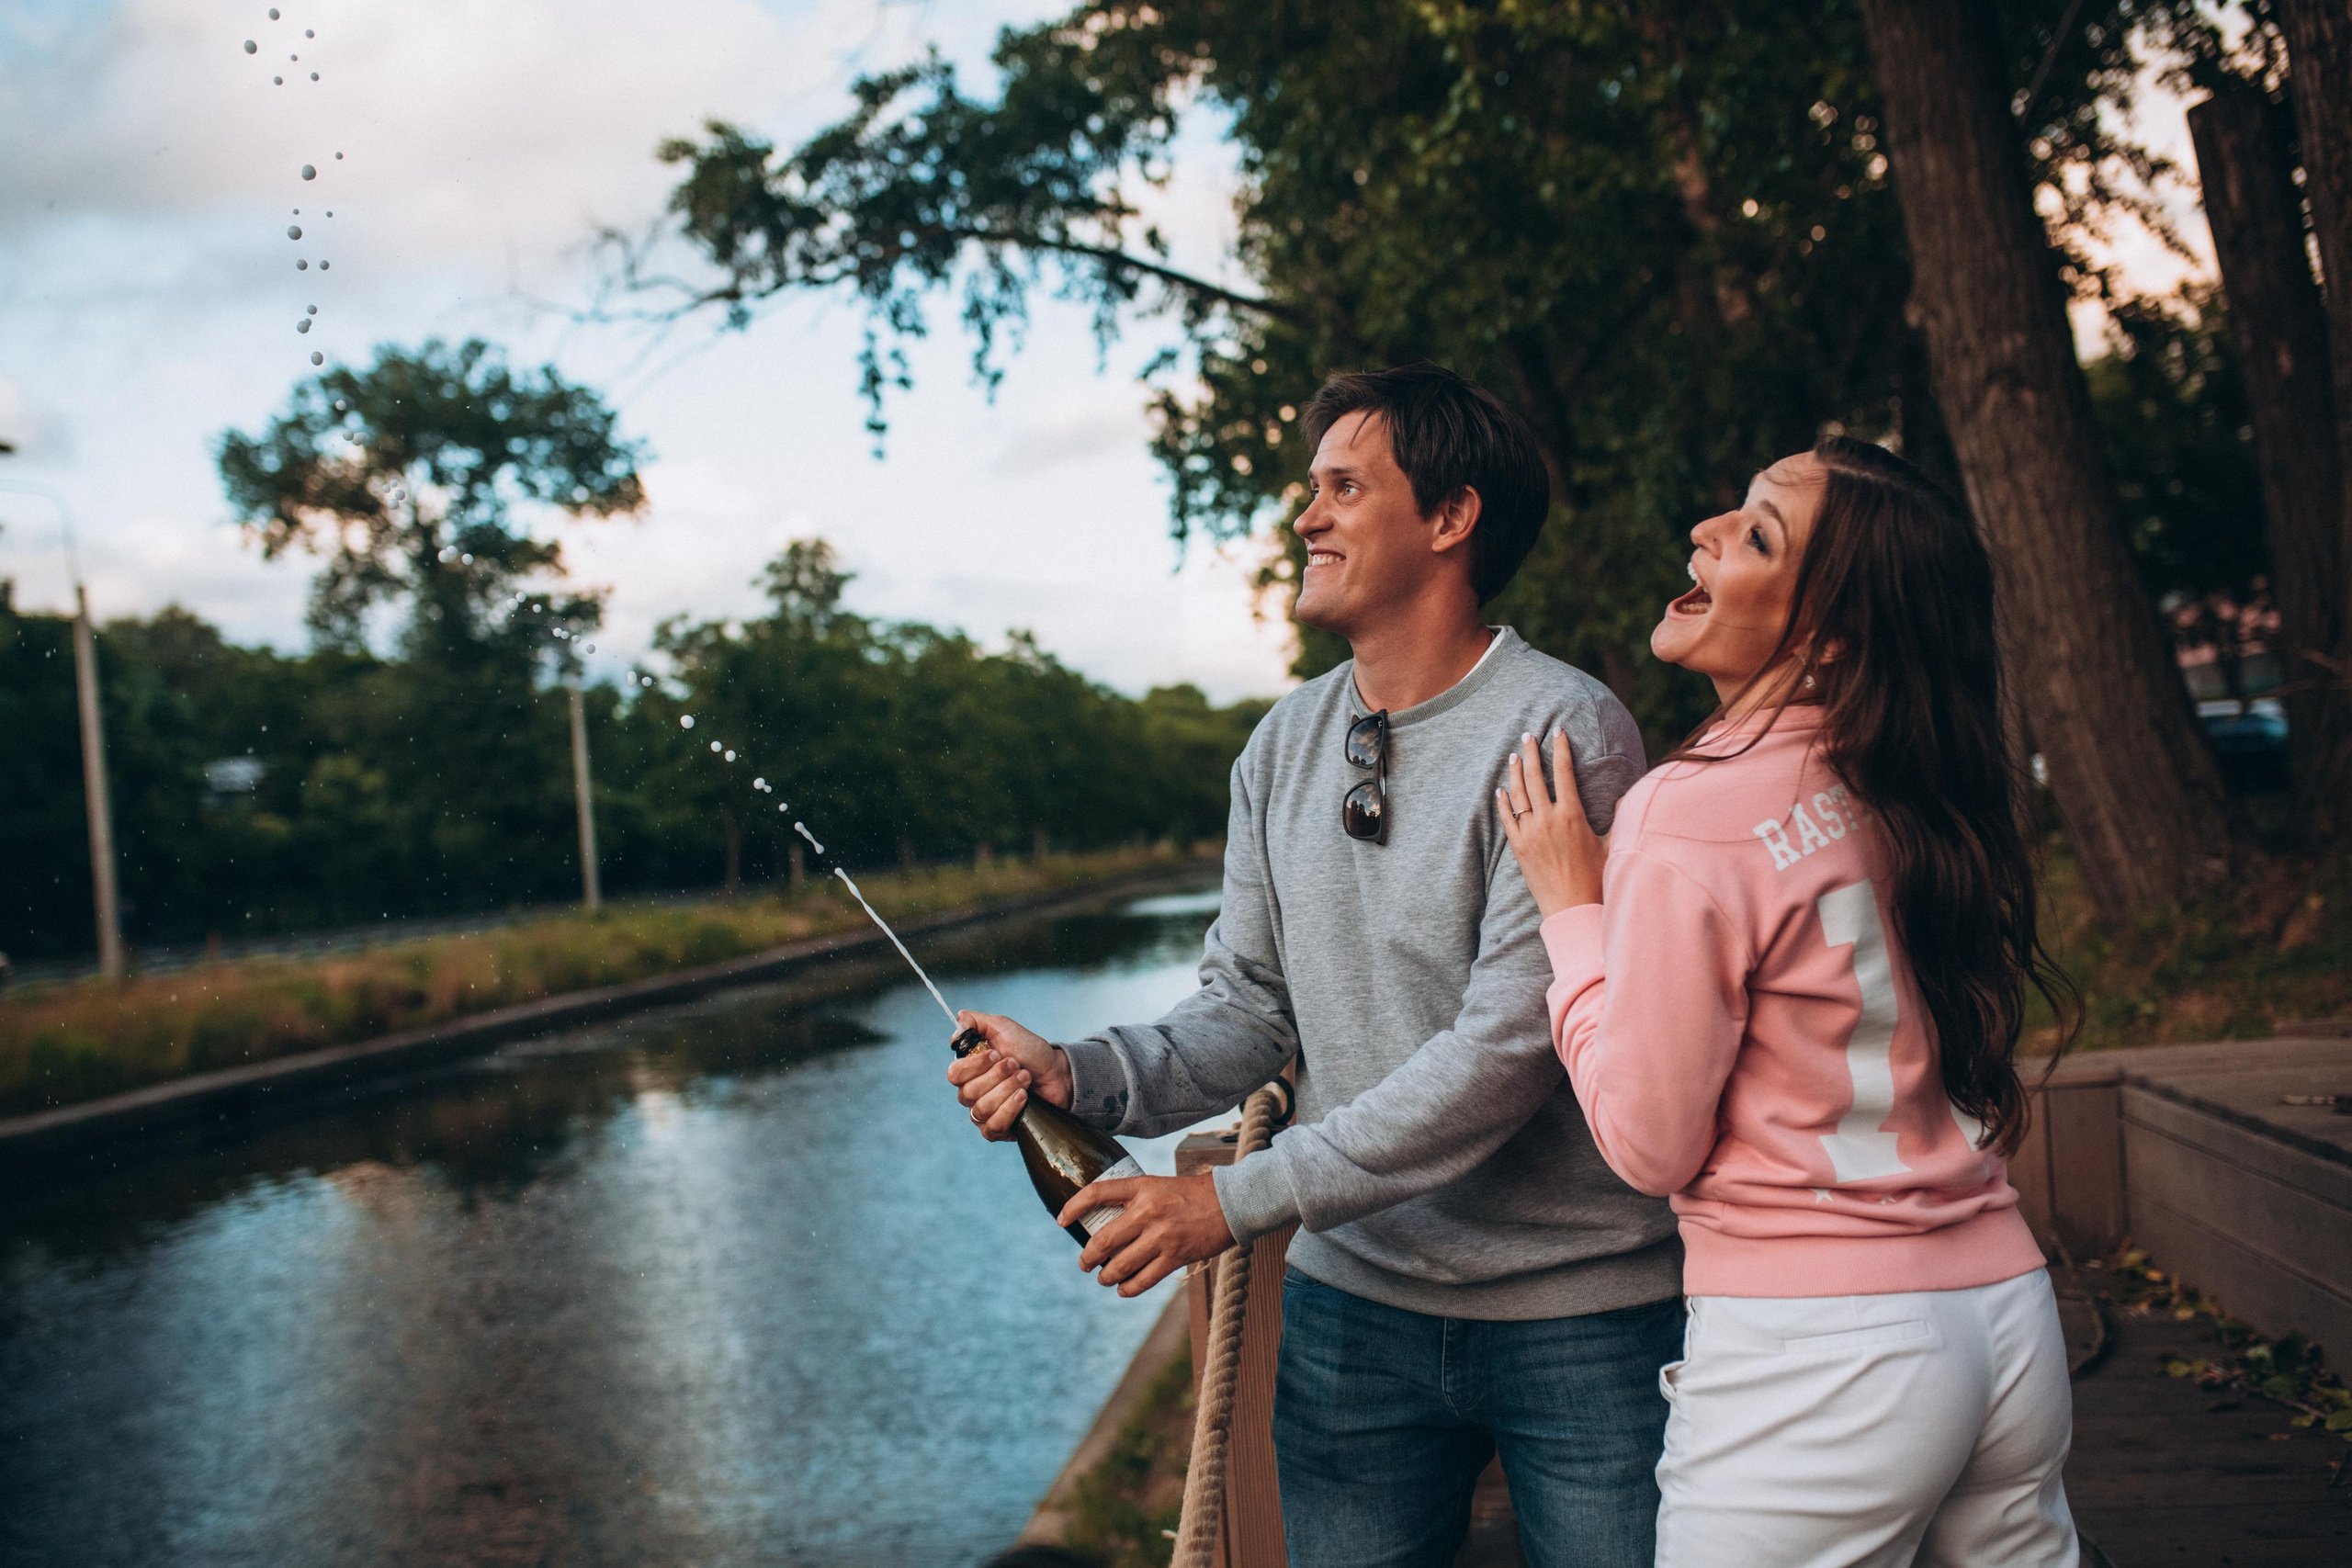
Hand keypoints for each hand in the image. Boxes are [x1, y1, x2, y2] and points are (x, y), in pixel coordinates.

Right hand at [946, 1009, 1072, 1140]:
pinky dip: (1009, 1110)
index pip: (954, 1074)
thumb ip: (977, 1021)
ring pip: (981, 1109)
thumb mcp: (1004, 1028)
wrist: (1057, 1073)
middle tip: (1016, 1065)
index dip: (975, 1065)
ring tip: (1025, 1078)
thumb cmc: (1030, 1052)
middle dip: (998, 1076)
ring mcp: (984, 1113)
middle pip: (968, 1093)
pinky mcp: (998, 1129)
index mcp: (969, 1070)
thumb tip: (958, 1019)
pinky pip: (992, 1127)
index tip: (997, 1054)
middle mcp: (972, 1093)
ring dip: (1007, 1090)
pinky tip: (1023, 1098)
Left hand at [1060, 1173, 1233, 1296]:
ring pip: (1120, 1265)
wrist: (1231, 1203)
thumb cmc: (1193, 1194)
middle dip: (1088, 1257)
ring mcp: (1161, 1236)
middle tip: (1084, 1263)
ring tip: (1103, 1278)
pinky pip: (1143, 1280)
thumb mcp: (1159, 1185)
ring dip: (1106, 1276)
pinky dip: (1128, 1289)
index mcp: (1142, 1187)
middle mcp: (1148, 1211)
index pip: (1096, 1193)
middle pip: (1103, 1240)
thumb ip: (1136, 1200)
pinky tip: (1123, 1289)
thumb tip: (1109, 1222)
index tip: (1061, 1221)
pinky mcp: (1175, 1256)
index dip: (1073, 1207)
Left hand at [1496, 728, 1607, 917]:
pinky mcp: (1518, 848)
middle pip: (1535, 778)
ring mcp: (1530, 834)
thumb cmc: (1596, 878)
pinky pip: (1507, 819)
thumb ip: (1618, 816)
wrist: (1571, 909)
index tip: (1558, 732)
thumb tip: (1627, 794)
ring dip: (1515, 773)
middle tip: (1527, 736)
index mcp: (1573, 815)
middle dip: (1531, 753)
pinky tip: (1499, 790)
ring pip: (1517, 795)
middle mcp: (1548, 820)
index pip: (1565, 773)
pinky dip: (1502, 803)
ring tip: (1513, 756)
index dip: (1560, 749)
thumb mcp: (1612, 845)